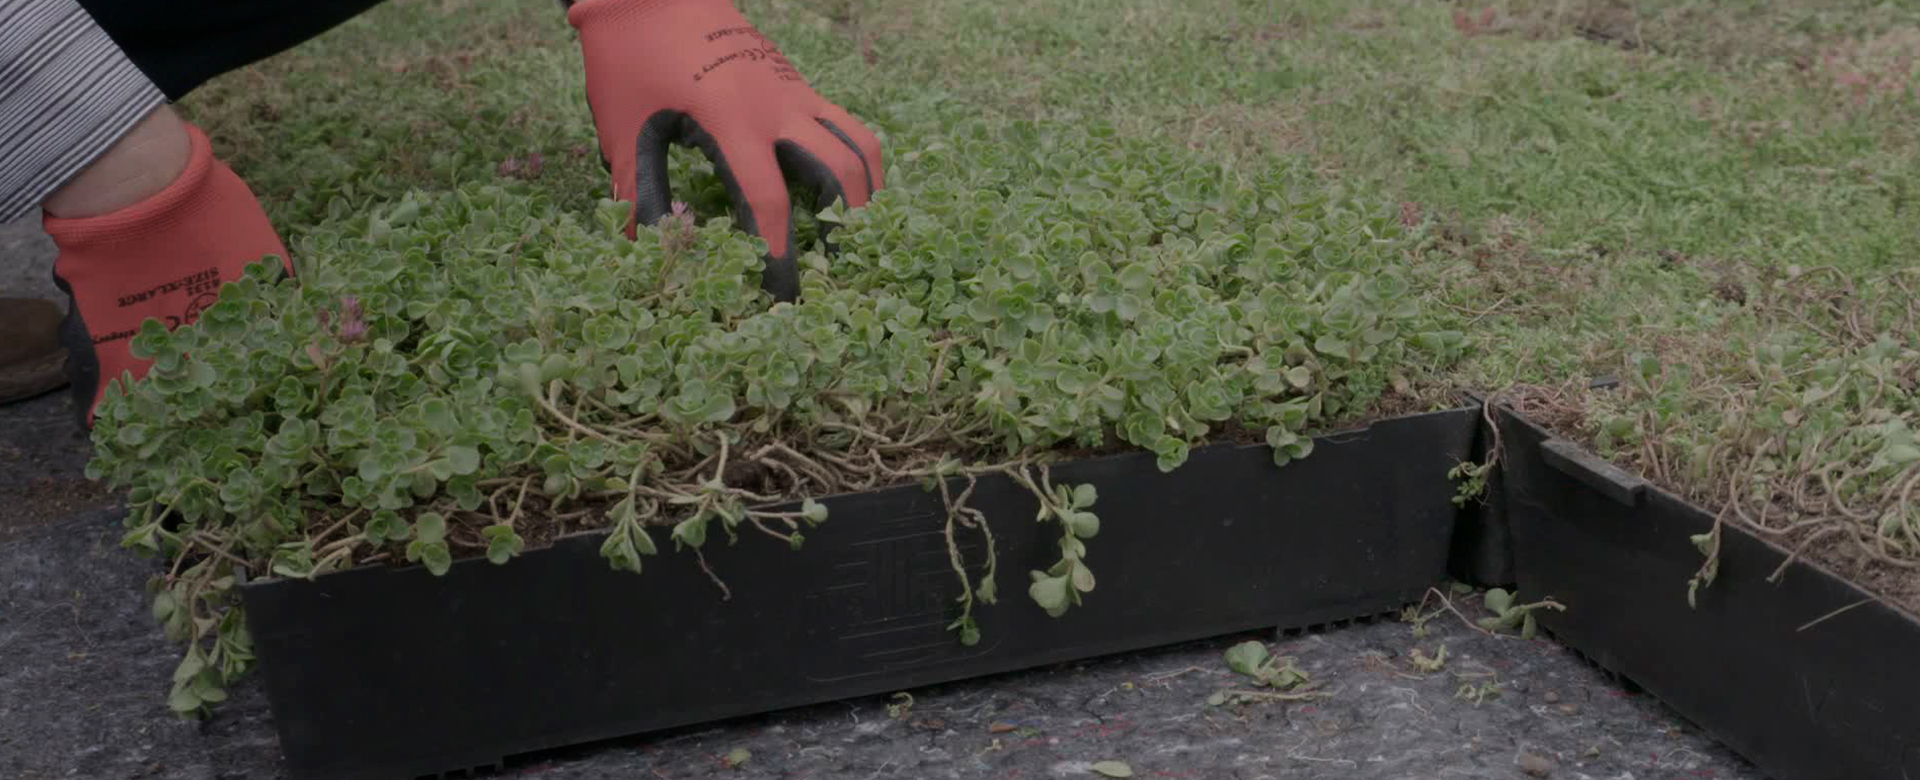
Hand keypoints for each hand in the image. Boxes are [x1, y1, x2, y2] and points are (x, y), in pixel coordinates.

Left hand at [567, 0, 884, 301]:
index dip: (777, 247)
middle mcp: (776, 105)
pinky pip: (846, 125)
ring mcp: (795, 90)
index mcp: (731, 119)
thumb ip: (637, 191)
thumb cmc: (630, 59)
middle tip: (835, 267)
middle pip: (838, 172)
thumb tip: (643, 249)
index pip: (768, 198)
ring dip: (865, 192)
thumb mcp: (623, 127)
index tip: (781, 285)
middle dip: (844, 225)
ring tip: (857, 234)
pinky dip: (855, 160)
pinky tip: (844, 191)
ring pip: (858, 144)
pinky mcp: (799, 81)